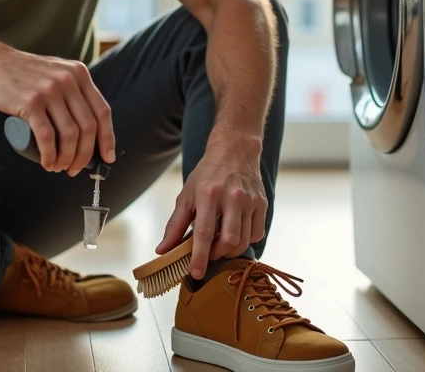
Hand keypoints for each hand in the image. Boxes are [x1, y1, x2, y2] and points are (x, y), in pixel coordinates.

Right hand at [0, 47, 114, 174]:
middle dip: (85, 155)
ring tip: (59, 167)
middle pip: (87, 127)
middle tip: (75, 168)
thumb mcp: (59, 72)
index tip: (106, 157)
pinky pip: (47, 137)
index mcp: (79, 74)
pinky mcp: (30, 102)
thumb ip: (75, 87)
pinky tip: (48, 163)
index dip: (107, 138)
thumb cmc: (27, 75)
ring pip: (70, 135)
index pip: (102, 111)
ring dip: (67, 158)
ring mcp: (49, 91)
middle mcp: (68, 80)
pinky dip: (50, 155)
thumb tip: (92, 123)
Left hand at [155, 143, 266, 279]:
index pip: (204, 233)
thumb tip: (162, 250)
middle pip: (229, 241)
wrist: (234, 151)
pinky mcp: (262, 204)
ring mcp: (250, 201)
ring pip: (244, 241)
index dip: (200, 257)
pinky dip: (245, 241)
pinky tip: (235, 232)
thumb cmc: (207, 174)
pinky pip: (256, 234)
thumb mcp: (186, 195)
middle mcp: (232, 197)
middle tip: (209, 253)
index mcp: (209, 195)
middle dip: (217, 255)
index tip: (195, 273)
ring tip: (220, 243)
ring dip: (230, 250)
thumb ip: (175, 225)